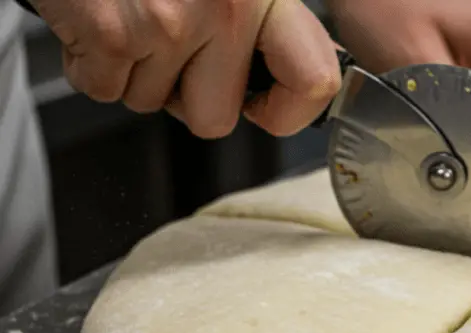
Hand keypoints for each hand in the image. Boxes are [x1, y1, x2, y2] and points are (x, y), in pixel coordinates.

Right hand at [32, 0, 341, 137]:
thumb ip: (263, 22)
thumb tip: (284, 87)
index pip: (315, 82)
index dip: (287, 111)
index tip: (262, 105)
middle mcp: (228, 8)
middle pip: (215, 118)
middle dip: (183, 96)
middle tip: (167, 50)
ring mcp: (170, 22)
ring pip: (152, 104)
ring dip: (133, 71)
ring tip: (130, 15)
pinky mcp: (113, 32)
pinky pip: (103, 90)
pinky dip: (90, 63)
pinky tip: (98, 19)